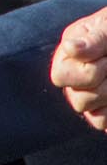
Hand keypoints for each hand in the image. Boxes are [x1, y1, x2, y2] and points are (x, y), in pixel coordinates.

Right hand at [52, 7, 106, 130]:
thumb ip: (94, 40)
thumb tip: (69, 48)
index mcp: (68, 57)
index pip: (61, 77)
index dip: (87, 72)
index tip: (106, 57)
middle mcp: (75, 81)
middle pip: (79, 101)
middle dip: (105, 86)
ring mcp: (91, 99)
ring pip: (94, 116)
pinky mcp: (104, 110)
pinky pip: (104, 124)